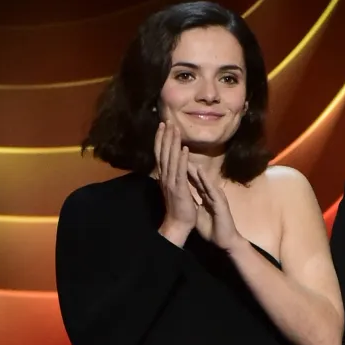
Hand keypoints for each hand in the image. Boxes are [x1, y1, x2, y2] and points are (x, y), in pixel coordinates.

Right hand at [155, 112, 197, 246]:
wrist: (178, 224)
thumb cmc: (178, 208)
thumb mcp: (173, 189)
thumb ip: (170, 177)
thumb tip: (168, 168)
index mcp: (164, 177)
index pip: (161, 154)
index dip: (161, 139)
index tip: (163, 126)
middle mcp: (165, 177)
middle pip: (163, 152)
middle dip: (165, 136)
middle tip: (167, 120)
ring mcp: (171, 182)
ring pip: (171, 158)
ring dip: (172, 143)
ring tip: (175, 129)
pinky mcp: (179, 189)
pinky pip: (180, 171)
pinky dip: (182, 159)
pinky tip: (184, 148)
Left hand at [187, 154, 240, 253]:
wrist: (224, 240)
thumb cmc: (212, 228)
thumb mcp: (198, 213)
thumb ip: (193, 203)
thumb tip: (183, 198)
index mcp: (205, 196)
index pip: (193, 180)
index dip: (183, 169)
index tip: (173, 159)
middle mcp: (211, 193)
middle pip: (197, 177)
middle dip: (187, 164)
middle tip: (178, 150)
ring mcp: (216, 197)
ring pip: (205, 180)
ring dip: (196, 168)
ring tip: (188, 154)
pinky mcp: (220, 203)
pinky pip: (212, 189)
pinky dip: (205, 180)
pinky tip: (200, 171)